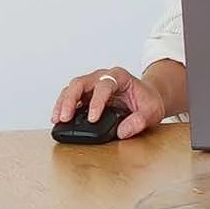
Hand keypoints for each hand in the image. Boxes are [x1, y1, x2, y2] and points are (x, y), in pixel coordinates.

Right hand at [51, 66, 165, 139]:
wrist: (147, 98)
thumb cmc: (148, 102)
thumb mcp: (151, 112)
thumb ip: (140, 121)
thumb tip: (122, 132)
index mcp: (120, 76)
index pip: (104, 85)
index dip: (96, 101)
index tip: (92, 118)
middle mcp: (103, 76)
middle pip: (81, 82)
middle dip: (71, 99)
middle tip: (65, 117)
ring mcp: (92, 84)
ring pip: (72, 88)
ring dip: (63, 103)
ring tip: (57, 119)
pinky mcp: (86, 95)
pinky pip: (71, 97)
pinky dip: (63, 106)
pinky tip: (58, 119)